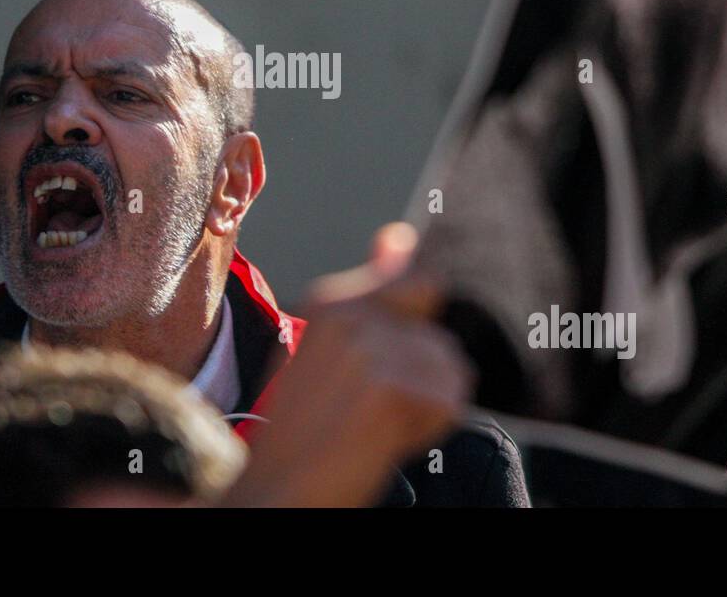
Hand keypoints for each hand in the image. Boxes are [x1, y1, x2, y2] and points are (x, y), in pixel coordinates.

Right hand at [222, 223, 472, 506]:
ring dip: (427, 404)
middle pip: (438, 335)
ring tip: (374, 425)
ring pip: (450, 368)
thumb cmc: (301, 430)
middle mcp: (349, 315)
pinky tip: (383, 440)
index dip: (415, 338)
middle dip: (422, 375)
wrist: (275, 492)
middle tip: (370, 409)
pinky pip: (450, 401)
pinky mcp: (390, 389)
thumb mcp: (329, 349)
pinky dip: (429, 429)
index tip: (381, 375)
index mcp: (329, 301)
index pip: (420, 284)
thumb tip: (401, 234)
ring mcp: (369, 350)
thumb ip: (375, 289)